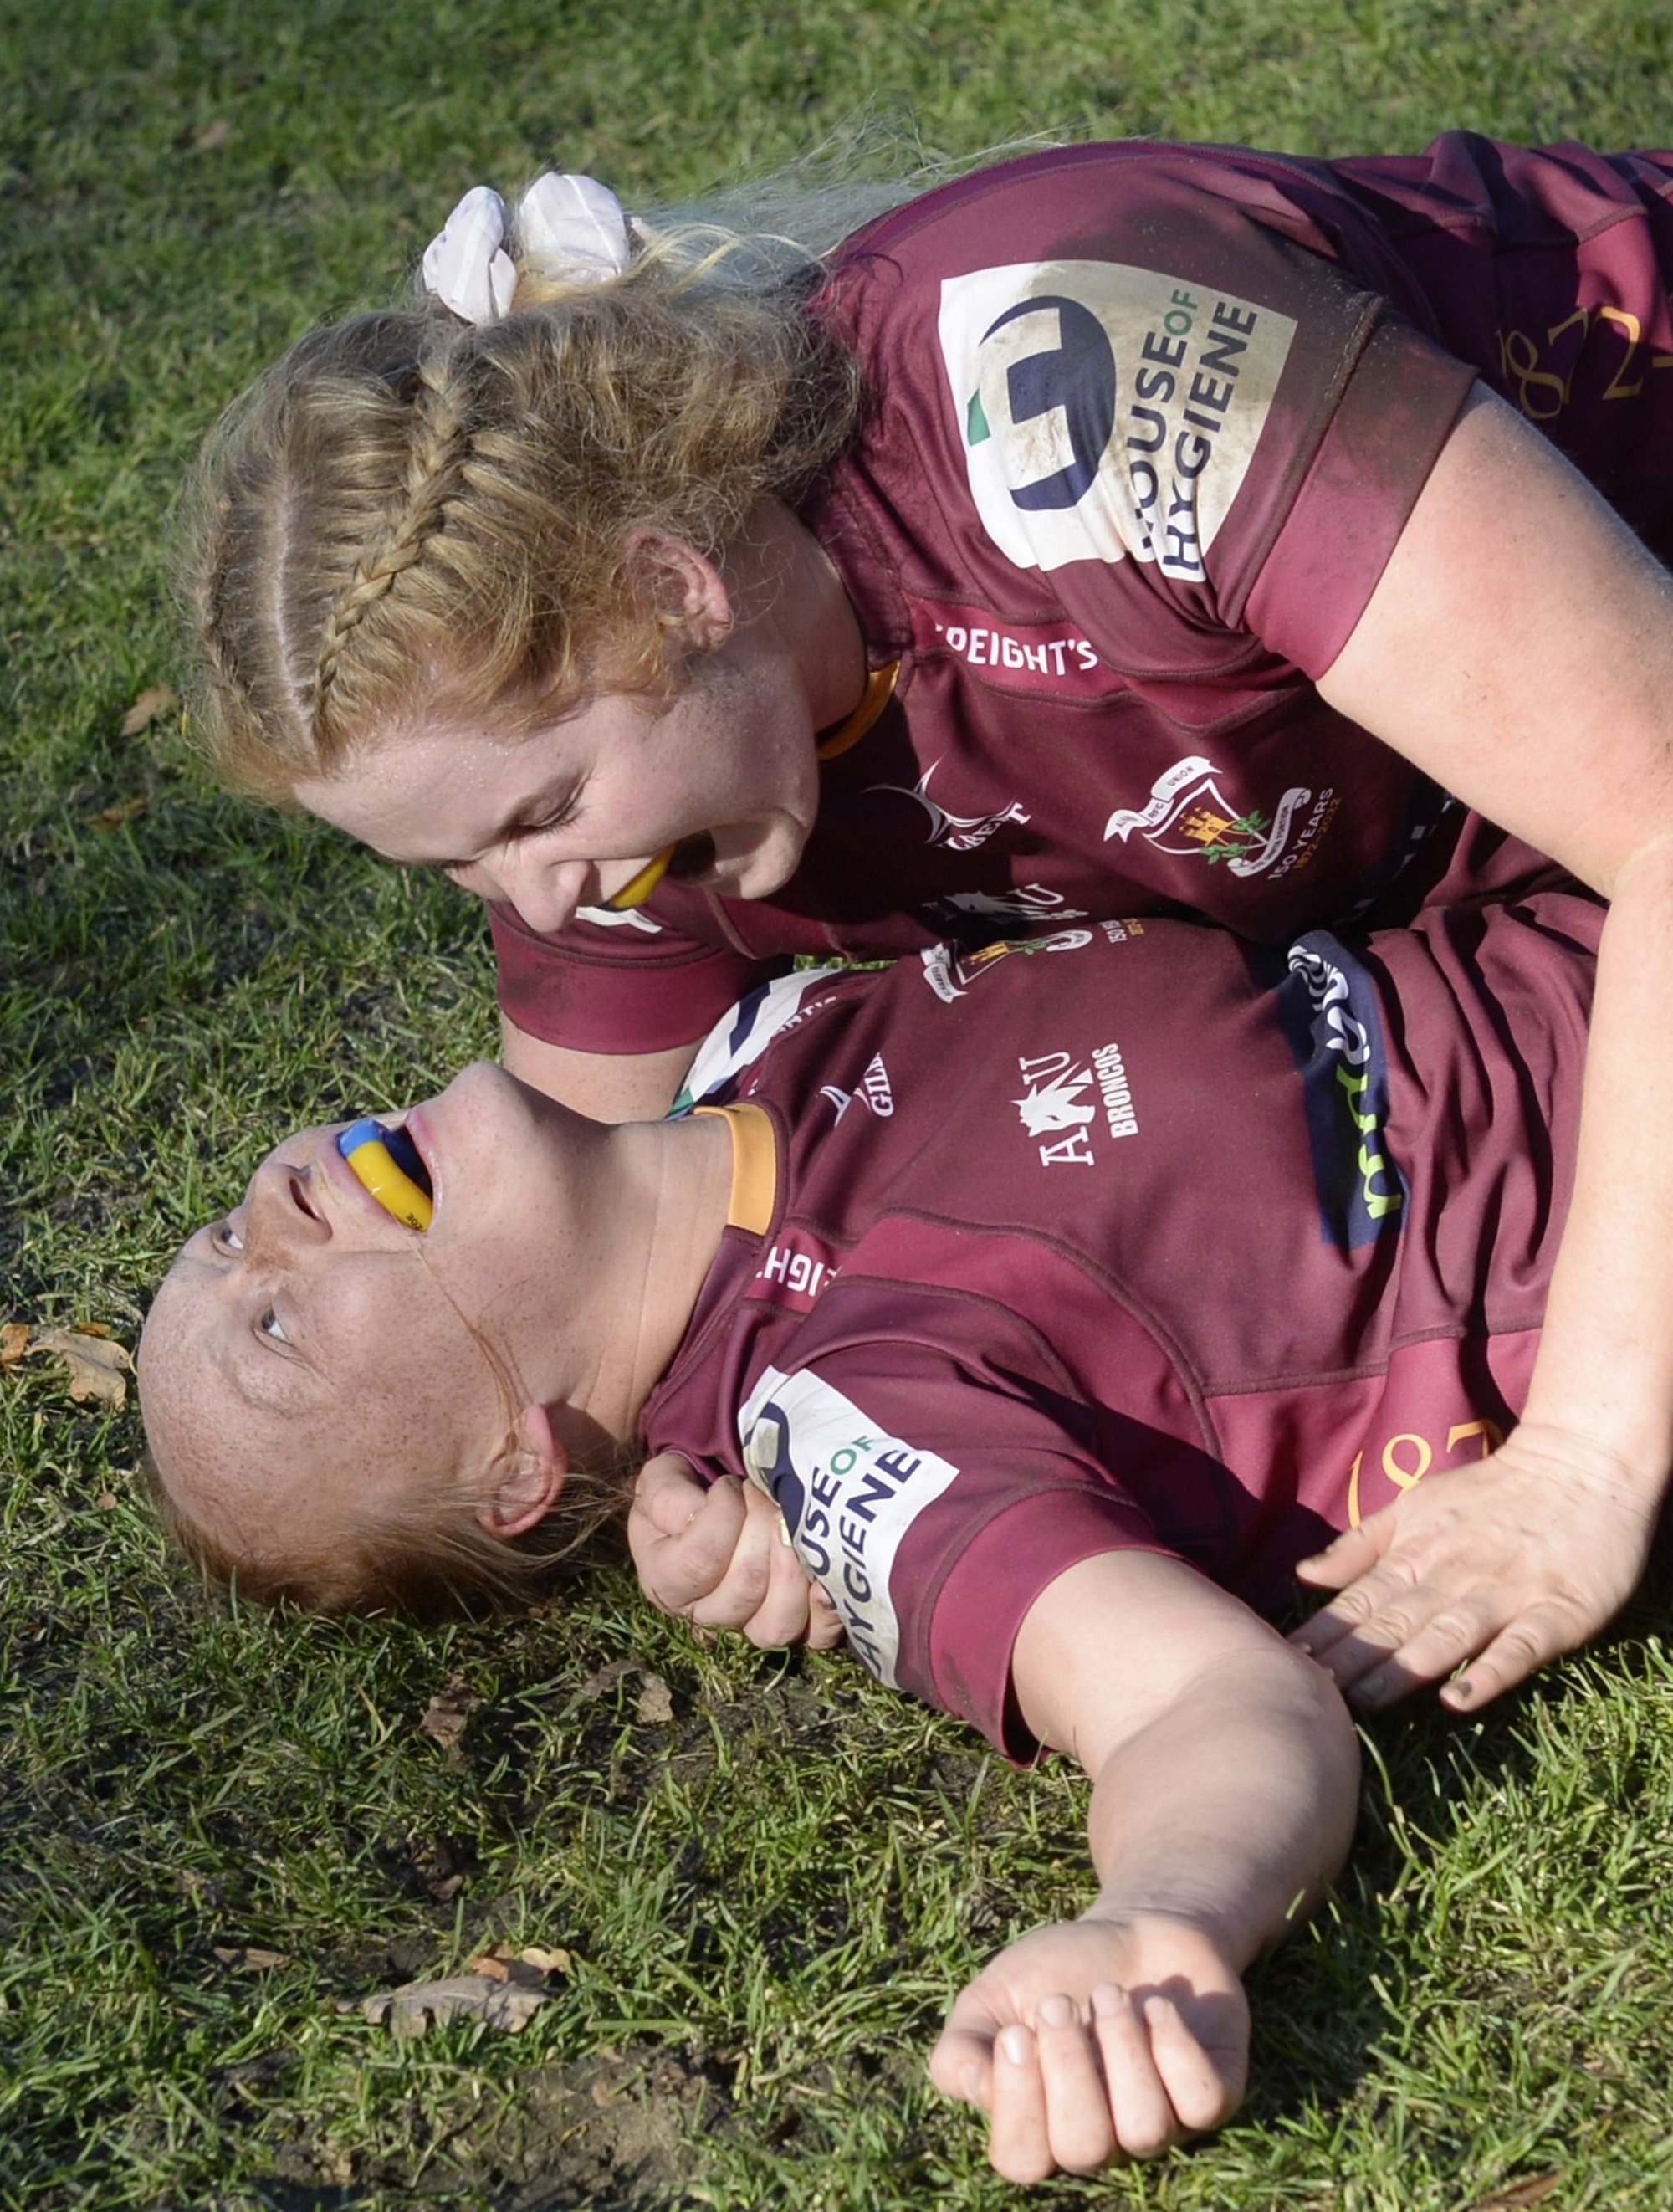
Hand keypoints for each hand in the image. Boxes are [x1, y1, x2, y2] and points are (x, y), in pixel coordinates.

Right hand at [627, 1451, 843, 1648]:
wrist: (714, 1510)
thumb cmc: (688, 1495)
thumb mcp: (663, 1482)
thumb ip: (667, 1494)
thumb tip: (698, 1511)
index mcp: (665, 1582)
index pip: (700, 1560)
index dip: (724, 1515)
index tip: (730, 1485)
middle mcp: (705, 1615)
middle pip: (746, 1587)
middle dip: (765, 1527)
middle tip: (766, 1494)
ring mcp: (750, 1627)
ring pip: (778, 1622)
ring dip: (794, 1565)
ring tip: (791, 1523)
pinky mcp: (794, 1630)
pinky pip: (815, 1636)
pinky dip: (825, 1607)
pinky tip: (825, 1572)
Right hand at [928, 1913, 1247, 2180]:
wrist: (1135, 1928)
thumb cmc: (1058, 1971)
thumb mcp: (997, 1997)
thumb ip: (964, 2046)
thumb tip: (975, 2090)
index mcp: (1043, 2124)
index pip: (1022, 2159)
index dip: (1017, 2104)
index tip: (1015, 2033)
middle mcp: (1103, 2137)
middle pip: (1083, 2148)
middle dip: (1068, 2067)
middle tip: (1060, 2004)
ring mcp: (1162, 2122)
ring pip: (1143, 2128)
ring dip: (1121, 2050)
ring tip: (1110, 1994)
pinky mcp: (1212, 2095)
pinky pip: (1200, 2101)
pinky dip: (1174, 2048)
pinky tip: (1157, 2007)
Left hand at [1291, 1424, 1656, 1712]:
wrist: (1581, 1464)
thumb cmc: (1490, 1494)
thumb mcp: (1416, 1507)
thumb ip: (1361, 1546)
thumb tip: (1302, 1577)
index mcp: (1418, 1552)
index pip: (1362, 1601)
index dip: (1325, 1634)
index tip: (1286, 1666)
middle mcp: (1455, 1573)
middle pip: (1396, 1622)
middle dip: (1352, 1660)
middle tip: (1314, 1696)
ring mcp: (1506, 1592)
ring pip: (1447, 1634)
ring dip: (1405, 1668)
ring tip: (1367, 1703)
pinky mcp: (1558, 1611)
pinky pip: (1520, 1647)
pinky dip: (1489, 1672)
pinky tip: (1457, 1699)